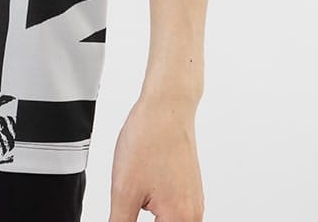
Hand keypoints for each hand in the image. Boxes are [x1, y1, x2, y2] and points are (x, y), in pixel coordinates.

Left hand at [107, 92, 204, 220]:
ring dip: (150, 213)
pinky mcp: (190, 191)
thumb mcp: (123, 190)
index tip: (123, 211)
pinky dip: (157, 207)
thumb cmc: (148, 141)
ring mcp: (194, 203)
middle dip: (138, 216)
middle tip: (128, 199)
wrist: (167, 108)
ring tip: (134, 189)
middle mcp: (193, 216)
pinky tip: (142, 187)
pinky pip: (173, 210)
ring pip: (168, 220)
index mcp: (179, 220)